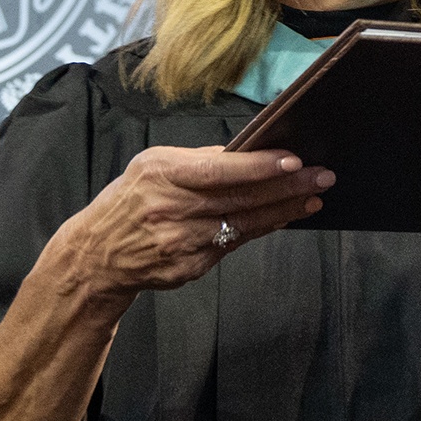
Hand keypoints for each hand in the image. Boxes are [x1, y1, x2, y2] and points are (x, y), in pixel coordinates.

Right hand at [49, 145, 331, 297]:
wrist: (98, 255)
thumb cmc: (130, 200)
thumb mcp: (152, 166)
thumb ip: (197, 160)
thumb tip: (245, 153)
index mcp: (162, 175)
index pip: (219, 170)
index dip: (259, 167)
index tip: (293, 161)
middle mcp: (173, 210)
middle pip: (241, 198)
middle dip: (288, 188)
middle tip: (323, 177)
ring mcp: (183, 243)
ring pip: (245, 224)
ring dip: (284, 210)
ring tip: (313, 197)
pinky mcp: (191, 267)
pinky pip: (234, 244)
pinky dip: (261, 229)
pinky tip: (283, 218)